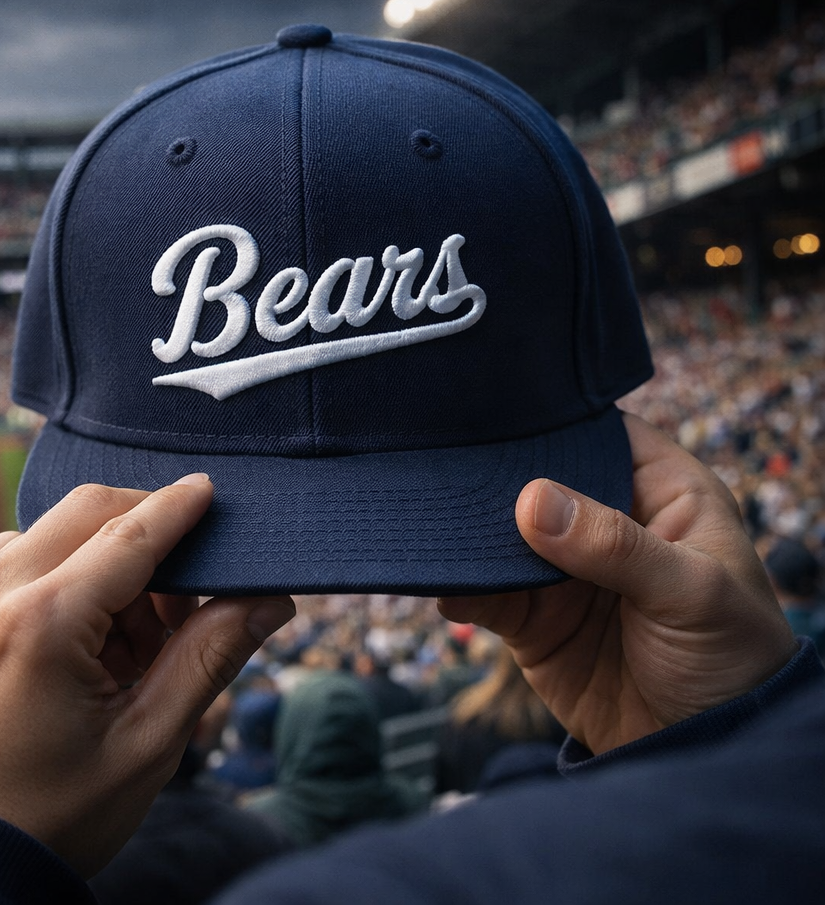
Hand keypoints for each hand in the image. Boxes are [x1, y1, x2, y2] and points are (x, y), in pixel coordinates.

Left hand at [0, 477, 294, 875]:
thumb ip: (210, 656)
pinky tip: (73, 640)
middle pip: (88, 512)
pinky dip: (55, 576)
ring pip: (50, 533)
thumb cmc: (51, 815)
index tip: (209, 490)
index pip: (130, 533)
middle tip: (176, 604)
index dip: (178, 507)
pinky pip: (10, 557)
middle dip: (145, 537)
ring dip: (100, 563)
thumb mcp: (147, 743)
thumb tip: (270, 600)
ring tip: (121, 645)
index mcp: (39, 625)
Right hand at [438, 413, 795, 755]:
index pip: (600, 433)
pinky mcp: (534, 619)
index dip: (555, 422)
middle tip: (449, 470)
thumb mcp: (690, 593)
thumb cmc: (731, 658)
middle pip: (536, 479)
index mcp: (659, 491)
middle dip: (496, 478)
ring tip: (440, 531)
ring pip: (502, 537)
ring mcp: (563, 571)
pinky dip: (462, 591)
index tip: (499, 414)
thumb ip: (615, 545)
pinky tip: (446, 590)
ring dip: (472, 538)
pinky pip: (487, 595)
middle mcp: (606, 522)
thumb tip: (531, 501)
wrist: (706, 756)